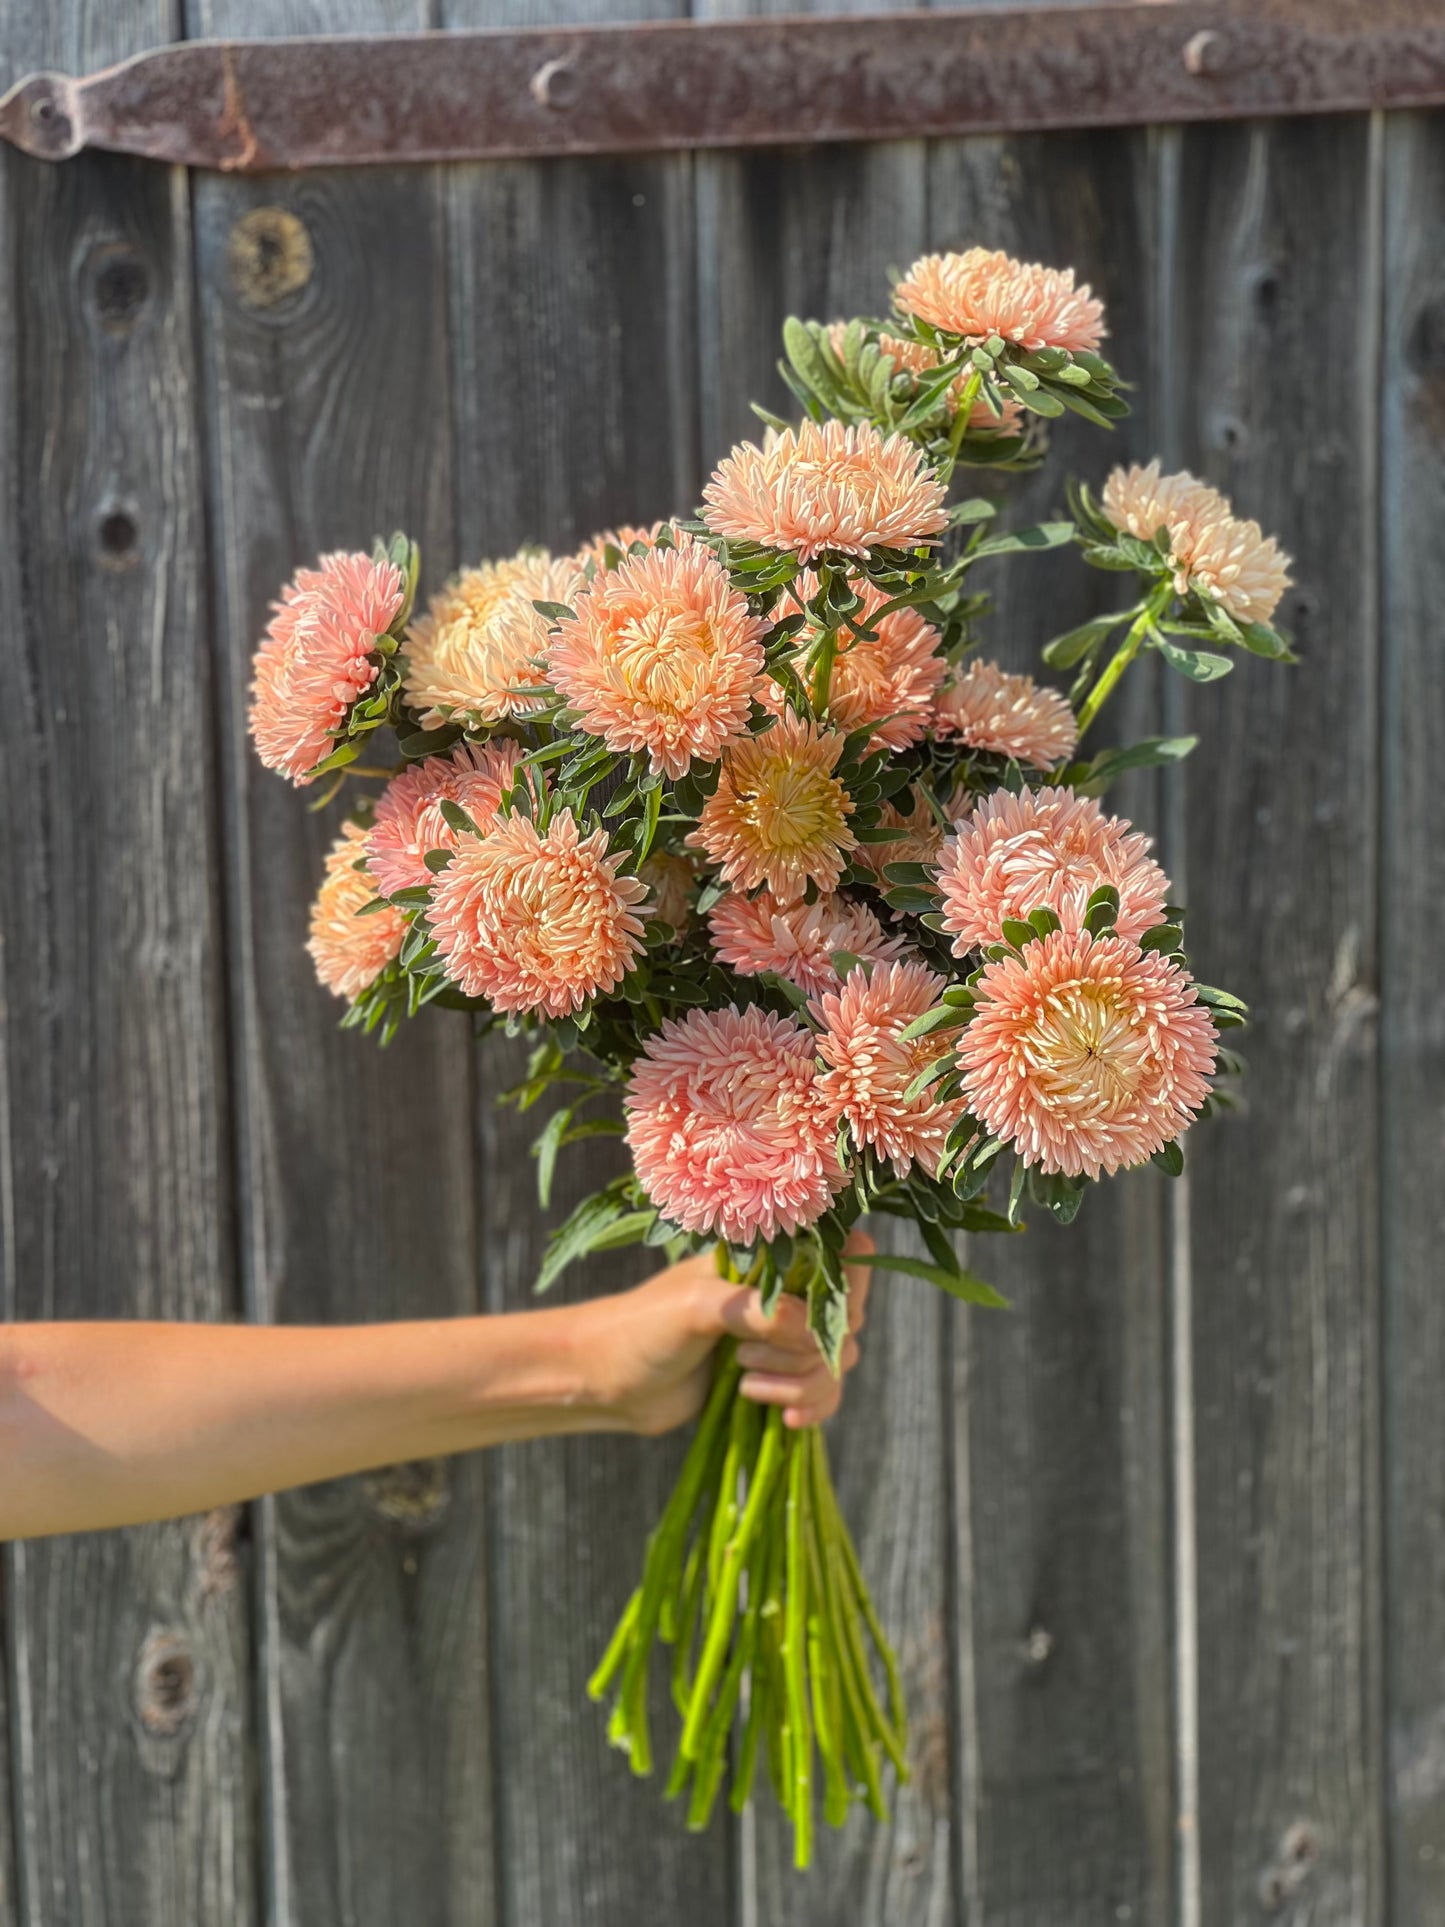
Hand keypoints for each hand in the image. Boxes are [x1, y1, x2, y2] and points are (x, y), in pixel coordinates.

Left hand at [577, 1231, 873, 1437]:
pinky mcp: (773, 1379)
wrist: (604, 1381)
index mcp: (767, 1259)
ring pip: (835, 1362)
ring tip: (744, 1385)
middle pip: (844, 1319)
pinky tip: (784, 1419)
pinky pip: (822, 1394)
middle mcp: (781, 1293)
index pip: (842, 1254)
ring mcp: (779, 1338)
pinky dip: (812, 1407)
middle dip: (806, 1349)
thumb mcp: (696, 1309)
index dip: (845, 1287)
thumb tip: (811, 1327)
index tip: (814, 1318)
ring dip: (801, 1382)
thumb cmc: (641, 1329)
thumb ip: (757, 1310)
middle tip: (745, 1355)